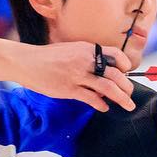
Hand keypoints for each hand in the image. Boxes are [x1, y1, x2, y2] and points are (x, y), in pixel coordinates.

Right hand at [18, 41, 135, 111]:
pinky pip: (91, 99)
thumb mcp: (71, 50)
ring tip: (127, 105)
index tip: (126, 73)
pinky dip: (101, 104)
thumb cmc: (49, 57)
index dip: (125, 65)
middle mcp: (85, 61)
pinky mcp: (69, 89)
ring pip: (107, 88)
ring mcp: (77, 75)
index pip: (115, 55)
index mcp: (87, 49)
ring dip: (121, 98)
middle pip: (115, 74)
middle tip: (130, 95)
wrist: (26, 62)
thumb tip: (104, 75)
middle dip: (127, 87)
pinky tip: (105, 107)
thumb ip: (88, 59)